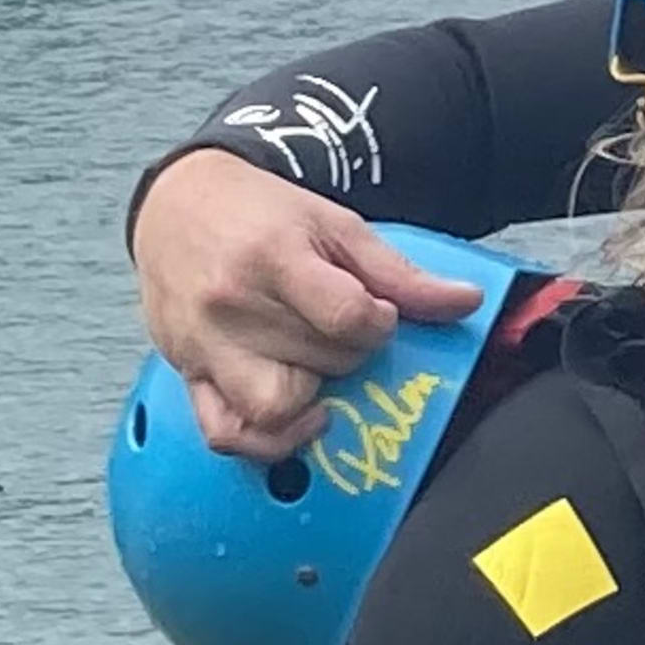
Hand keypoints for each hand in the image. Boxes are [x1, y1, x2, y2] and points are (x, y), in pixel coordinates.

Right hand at [133, 150, 482, 460]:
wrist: (177, 204)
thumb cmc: (259, 215)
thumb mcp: (335, 225)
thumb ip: (400, 273)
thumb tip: (467, 302)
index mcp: (272, 259)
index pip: (347, 317)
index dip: (379, 324)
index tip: (378, 314)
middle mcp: (230, 306)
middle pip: (323, 364)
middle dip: (348, 353)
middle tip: (340, 330)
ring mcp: (203, 346)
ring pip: (274, 410)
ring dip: (310, 399)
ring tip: (313, 368)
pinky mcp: (186, 373)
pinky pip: (224, 433)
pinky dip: (264, 439)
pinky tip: (292, 414)